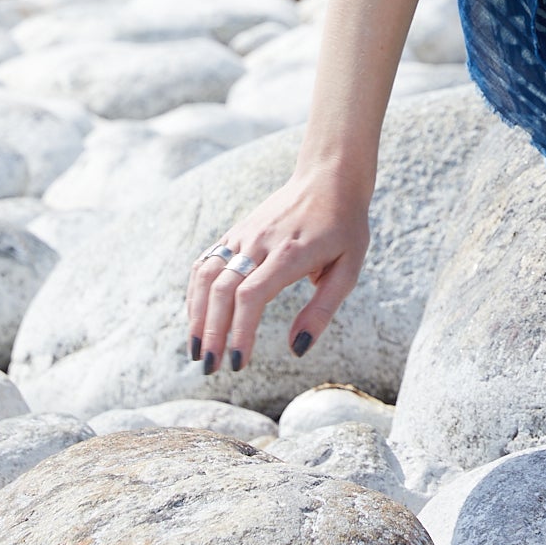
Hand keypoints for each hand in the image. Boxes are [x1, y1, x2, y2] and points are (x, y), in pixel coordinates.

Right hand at [185, 164, 370, 374]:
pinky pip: (207, 261)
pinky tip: (197, 317)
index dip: (240, 331)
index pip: (252, 295)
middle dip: (212, 333)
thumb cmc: (344, 225)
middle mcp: (261, 241)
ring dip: (196, 315)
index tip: (238, 363)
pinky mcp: (237, 230)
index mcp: (291, 252)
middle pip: (223, 290)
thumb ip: (323, 309)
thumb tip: (297, 349)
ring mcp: (245, 234)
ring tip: (197, 350)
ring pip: (207, 275)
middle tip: (211, 368)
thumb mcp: (349, 267)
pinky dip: (196, 292)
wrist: (329, 175)